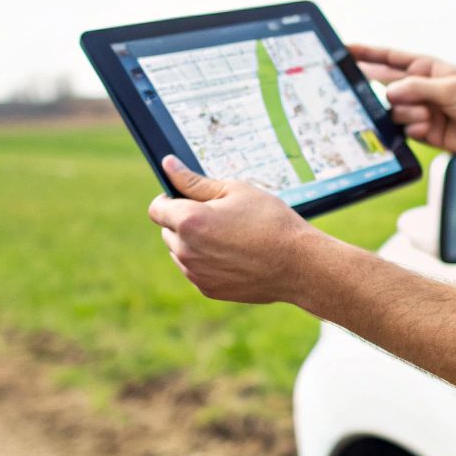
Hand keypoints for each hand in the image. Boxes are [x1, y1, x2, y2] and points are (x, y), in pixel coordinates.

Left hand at [147, 156, 323, 304]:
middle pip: (168, 231)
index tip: (190, 198)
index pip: (157, 208)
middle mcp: (186, 251)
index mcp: (189, 221)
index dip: (171, 199)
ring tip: (230, 238)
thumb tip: (168, 165)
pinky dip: (207, 262)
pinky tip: (235, 256)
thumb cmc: (271, 221)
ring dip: (194, 243)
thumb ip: (195, 181)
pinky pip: (196, 271)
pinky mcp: (208, 289)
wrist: (298, 264)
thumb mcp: (235, 190)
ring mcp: (195, 273)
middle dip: (185, 222)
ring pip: (181, 252)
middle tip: (220, 217)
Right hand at [349, 43, 455, 159]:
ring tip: (427, 116)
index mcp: (426, 68)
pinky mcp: (421, 130)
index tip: (344, 48)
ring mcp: (419, 109)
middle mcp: (419, 87)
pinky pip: (404, 129)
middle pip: (384, 83)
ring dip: (407, 113)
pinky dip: (414, 128)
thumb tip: (389, 93)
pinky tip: (429, 128)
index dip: (366, 52)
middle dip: (372, 85)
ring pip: (394, 110)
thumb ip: (417, 88)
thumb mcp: (449, 88)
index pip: (389, 57)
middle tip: (353, 86)